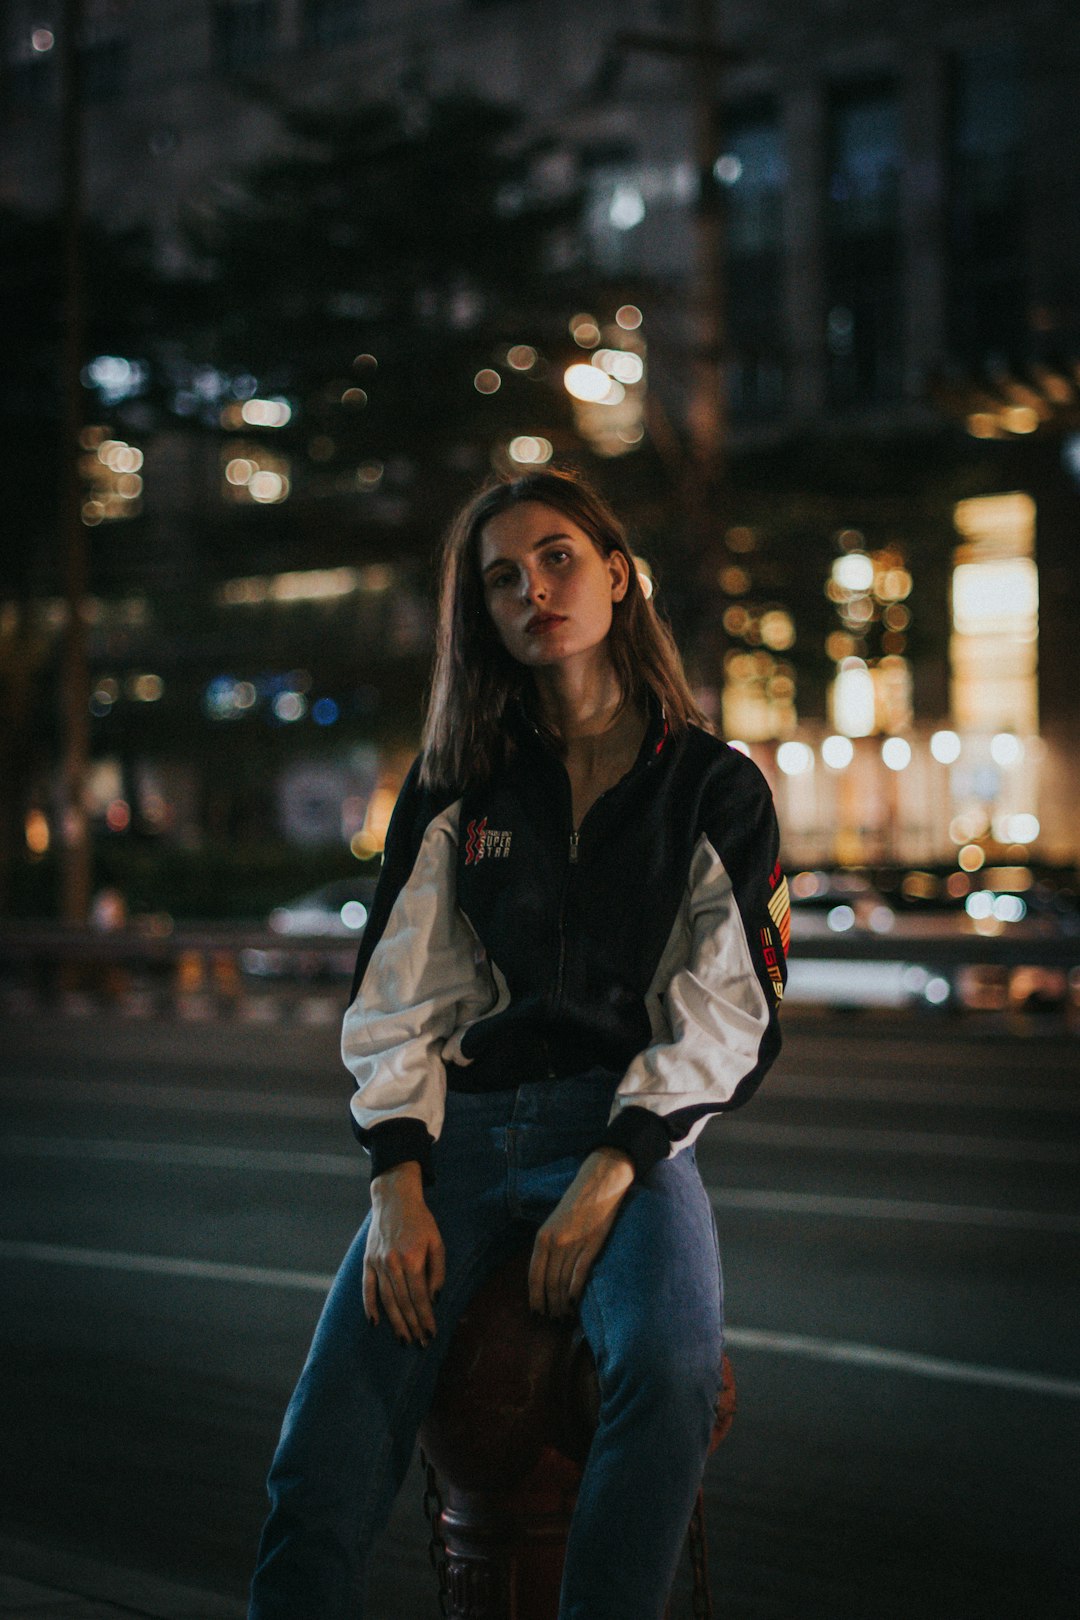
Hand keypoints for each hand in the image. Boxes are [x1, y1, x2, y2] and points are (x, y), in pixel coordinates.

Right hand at [363, 1162, 445, 1345]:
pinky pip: (367, 1288)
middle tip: (419, 1343)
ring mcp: (377, 1263)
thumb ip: (437, 1271)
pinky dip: (370, 1306)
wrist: (394, 1198)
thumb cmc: (421, 1220)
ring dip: (395, 1322)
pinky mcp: (367, 1260)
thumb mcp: (437, 1241)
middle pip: (403, 1302)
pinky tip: (375, 1322)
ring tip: (403, 1338)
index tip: (431, 1333)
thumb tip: (434, 1298)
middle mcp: (392, 1263)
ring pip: (386, 1300)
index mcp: (412, 1258)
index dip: (426, 1317)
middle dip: (413, 1325)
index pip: (420, 1297)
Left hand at [528, 1147, 633, 1318]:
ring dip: (563, 1304)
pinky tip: (575, 1305)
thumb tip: (548, 1277)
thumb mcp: (556, 1223)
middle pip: (549, 1283)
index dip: (535, 1297)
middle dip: (550, 1305)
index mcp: (542, 1237)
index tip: (537, 1313)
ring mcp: (573, 1244)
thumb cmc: (577, 1204)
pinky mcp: (592, 1245)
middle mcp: (555, 1242)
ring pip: (564, 1283)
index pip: (534, 1276)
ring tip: (565, 1318)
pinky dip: (576, 1293)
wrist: (600, 1182)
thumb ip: (550, 1247)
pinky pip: (580, 1275)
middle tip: (553, 1321)